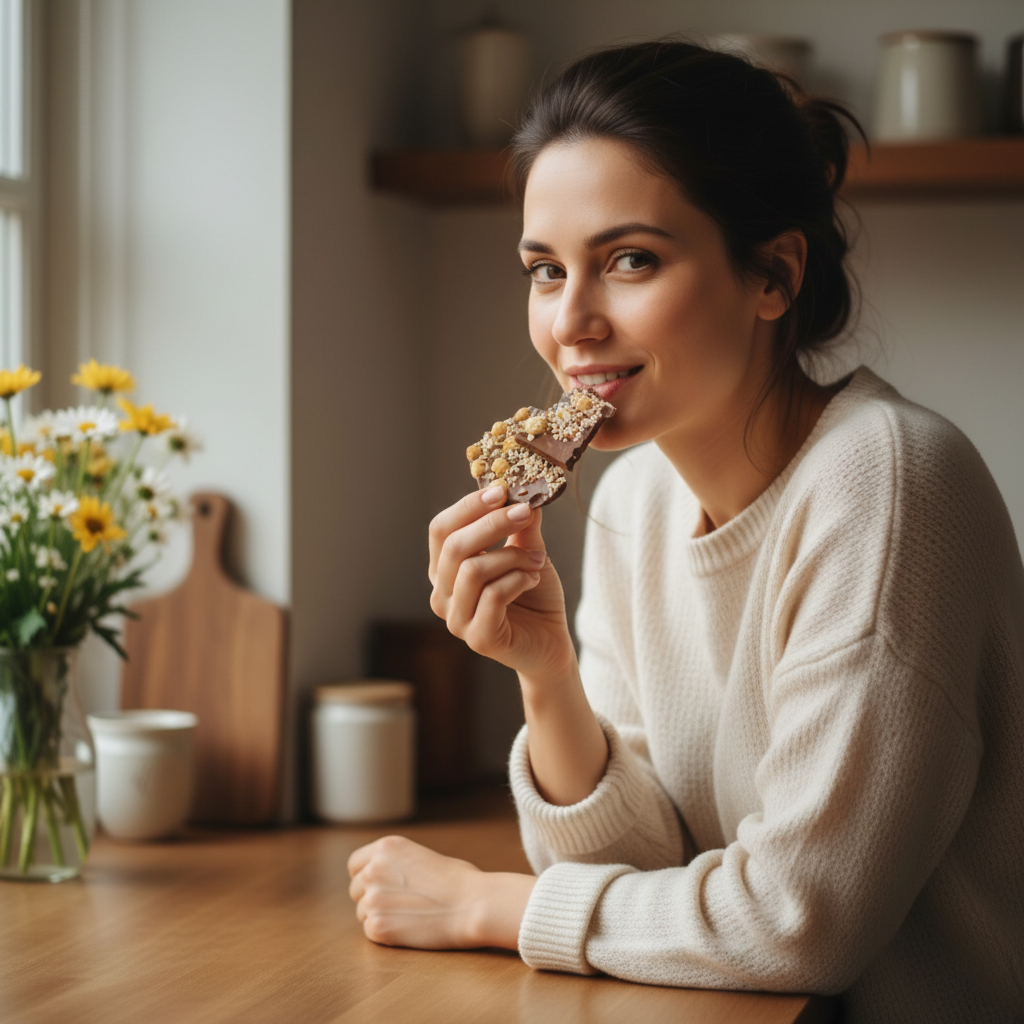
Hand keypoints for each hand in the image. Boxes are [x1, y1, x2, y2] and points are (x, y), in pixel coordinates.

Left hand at [347, 835, 534, 949]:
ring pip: (362, 912)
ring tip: (410, 917)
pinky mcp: (377, 926)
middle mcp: (373, 869)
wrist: (473, 905)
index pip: (355, 865)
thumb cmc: (460, 881)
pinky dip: (386, 934)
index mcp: (386, 847)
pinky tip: (410, 929)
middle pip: (356, 889)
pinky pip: (371, 931)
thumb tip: (385, 874)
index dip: (365, 876)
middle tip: (400, 905)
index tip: (379, 886)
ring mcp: (372, 898)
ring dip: (380, 916)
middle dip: (372, 897)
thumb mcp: (422, 856)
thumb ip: (396, 863)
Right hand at [428, 488, 575, 677]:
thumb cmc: (534, 597)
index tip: (500, 491)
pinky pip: (493, 595)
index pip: (441, 529)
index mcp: (445, 570)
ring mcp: (456, 620)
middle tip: (525, 512)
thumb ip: (521, 526)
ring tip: (538, 560)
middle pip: (454, 546)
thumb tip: (524, 491)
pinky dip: (518, 580)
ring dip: (512, 557)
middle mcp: (443, 595)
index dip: (468, 506)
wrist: (551, 643)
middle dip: (492, 523)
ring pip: (473, 570)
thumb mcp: (527, 552)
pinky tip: (533, 580)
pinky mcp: (478, 638)